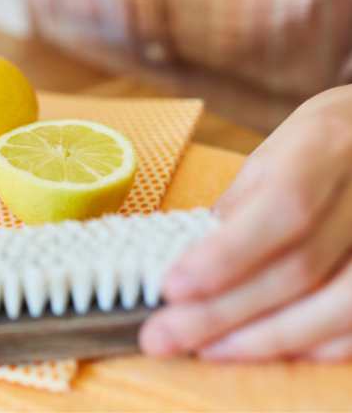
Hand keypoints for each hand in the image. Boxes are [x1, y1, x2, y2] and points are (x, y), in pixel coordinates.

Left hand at [140, 86, 351, 361]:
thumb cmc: (317, 148)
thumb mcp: (270, 157)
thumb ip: (238, 209)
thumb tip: (190, 264)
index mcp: (324, 150)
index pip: (281, 210)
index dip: (226, 256)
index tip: (171, 287)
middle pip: (299, 269)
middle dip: (223, 311)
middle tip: (163, 336)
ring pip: (336, 307)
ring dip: (264, 338)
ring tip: (205, 349)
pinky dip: (311, 345)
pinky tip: (264, 349)